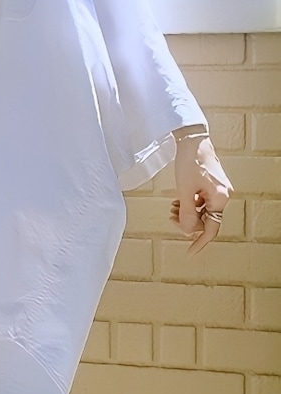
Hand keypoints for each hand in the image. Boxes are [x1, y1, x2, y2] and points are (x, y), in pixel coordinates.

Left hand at [169, 136, 232, 255]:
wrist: (192, 140)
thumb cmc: (189, 162)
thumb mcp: (184, 190)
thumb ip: (187, 213)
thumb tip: (188, 231)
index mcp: (220, 198)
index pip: (211, 228)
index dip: (199, 242)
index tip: (189, 252)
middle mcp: (223, 196)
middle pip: (206, 220)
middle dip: (188, 222)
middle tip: (171, 216)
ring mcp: (219, 190)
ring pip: (202, 211)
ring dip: (187, 212)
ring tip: (172, 207)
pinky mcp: (213, 185)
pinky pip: (201, 202)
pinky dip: (189, 204)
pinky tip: (178, 200)